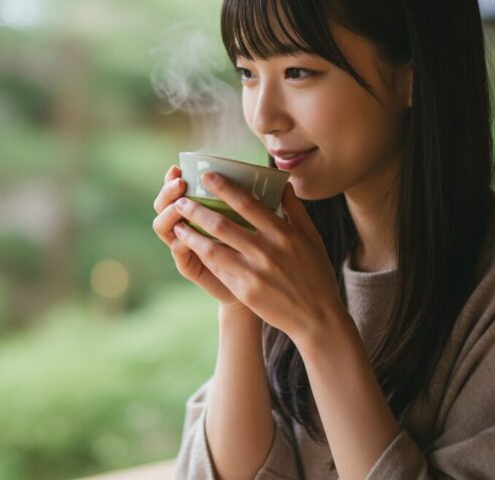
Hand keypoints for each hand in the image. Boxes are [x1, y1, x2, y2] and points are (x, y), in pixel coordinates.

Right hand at [152, 165, 251, 313]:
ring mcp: (184, 246)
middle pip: (164, 203)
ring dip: (168, 213)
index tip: (179, 167)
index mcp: (198, 212)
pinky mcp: (189, 266)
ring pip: (163, 225)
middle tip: (177, 181)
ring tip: (178, 204)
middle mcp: (186, 226)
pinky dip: (178, 242)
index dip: (172, 179)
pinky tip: (181, 234)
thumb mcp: (254, 222)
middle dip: (167, 191)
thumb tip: (262, 173)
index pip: (176, 191)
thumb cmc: (256, 252)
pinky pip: (178, 251)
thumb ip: (252, 201)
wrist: (256, 287)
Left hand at [171, 171, 344, 347]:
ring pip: (212, 248)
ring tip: (177, 225)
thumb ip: (296, 210)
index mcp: (283, 233)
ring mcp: (253, 273)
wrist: (316, 318)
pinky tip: (191, 248)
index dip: (223, 187)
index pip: (246, 203)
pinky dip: (203, 257)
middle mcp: (266, 251)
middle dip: (197, 209)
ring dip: (191, 235)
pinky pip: (219, 270)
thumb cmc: (316, 274)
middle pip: (222, 224)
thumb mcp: (312, 239)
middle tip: (180, 200)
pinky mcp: (245, 291)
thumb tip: (284, 184)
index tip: (207, 176)